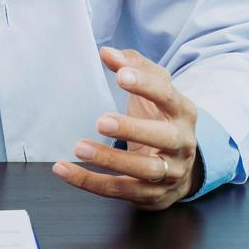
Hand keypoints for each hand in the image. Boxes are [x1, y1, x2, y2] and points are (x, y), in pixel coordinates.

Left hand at [51, 46, 204, 210]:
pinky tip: (66, 170)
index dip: (145, 85)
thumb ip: (133, 66)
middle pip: (163, 137)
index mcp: (183, 111)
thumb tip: (106, 53)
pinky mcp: (151, 195)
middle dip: (133, 129)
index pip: (167, 96)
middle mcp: (182, 143)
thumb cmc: (160, 118)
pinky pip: (119, 190)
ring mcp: (170, 173)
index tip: (120, 76)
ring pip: (143, 170)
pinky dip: (91, 182)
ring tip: (80, 147)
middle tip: (101, 121)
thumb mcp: (154, 89)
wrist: (180, 165)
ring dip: (110, 160)